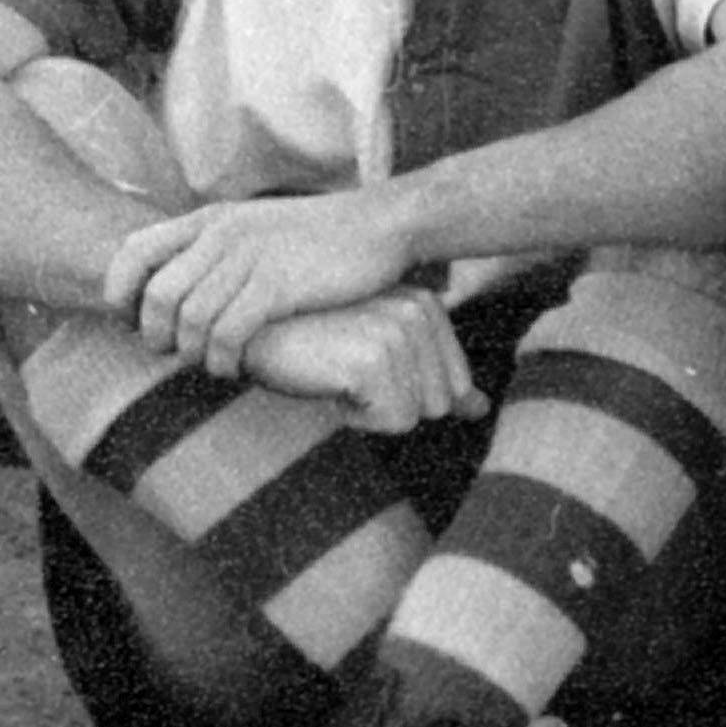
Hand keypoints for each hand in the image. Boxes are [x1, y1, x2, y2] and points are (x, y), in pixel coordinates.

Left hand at [112, 191, 418, 376]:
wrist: (382, 224)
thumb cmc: (319, 236)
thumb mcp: (257, 227)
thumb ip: (214, 248)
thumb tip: (175, 287)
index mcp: (213, 218)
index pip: (133, 252)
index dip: (121, 294)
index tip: (134, 321)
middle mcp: (224, 234)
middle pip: (157, 295)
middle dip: (155, 335)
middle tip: (173, 352)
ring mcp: (252, 258)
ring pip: (189, 319)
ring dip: (191, 353)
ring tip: (208, 363)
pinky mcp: (280, 284)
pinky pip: (228, 333)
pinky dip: (221, 360)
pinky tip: (234, 367)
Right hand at [243, 289, 484, 434]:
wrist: (244, 336)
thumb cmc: (309, 346)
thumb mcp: (377, 356)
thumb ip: (434, 378)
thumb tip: (482, 409)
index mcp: (427, 304)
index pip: (455, 386)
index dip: (406, 395)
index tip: (363, 369)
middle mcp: (419, 311)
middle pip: (440, 403)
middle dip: (391, 405)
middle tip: (345, 373)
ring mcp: (398, 332)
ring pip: (417, 415)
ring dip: (372, 411)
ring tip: (335, 375)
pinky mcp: (374, 359)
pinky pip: (393, 422)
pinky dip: (356, 419)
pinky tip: (327, 384)